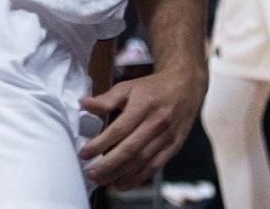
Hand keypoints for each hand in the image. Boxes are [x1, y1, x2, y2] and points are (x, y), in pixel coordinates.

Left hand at [79, 63, 205, 189]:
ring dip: (120, 174)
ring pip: (141, 162)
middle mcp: (156, 123)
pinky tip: (121, 183)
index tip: (84, 153)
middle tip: (90, 173)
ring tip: (101, 180)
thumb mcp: (129, 86)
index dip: (101, 143)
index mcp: (143, 105)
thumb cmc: (152, 88)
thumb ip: (107, 99)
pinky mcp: (172, 148)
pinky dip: (137, 178)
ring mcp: (166, 138)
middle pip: (130, 150)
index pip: (119, 129)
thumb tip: (84, 104)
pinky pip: (154, 167)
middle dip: (108, 165)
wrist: (184, 87)